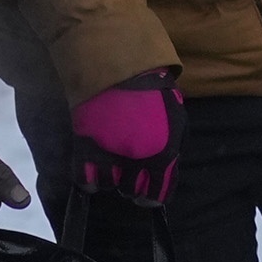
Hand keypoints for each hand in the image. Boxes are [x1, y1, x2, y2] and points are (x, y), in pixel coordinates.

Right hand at [72, 71, 181, 206]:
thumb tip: (167, 167)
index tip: (146, 191)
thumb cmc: (153, 91)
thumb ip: (172, 147)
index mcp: (164, 153)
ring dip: (110, 178)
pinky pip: (85, 179)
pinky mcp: (85, 148)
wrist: (118, 67)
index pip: (158, 194)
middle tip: (128, 169)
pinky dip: (88, 178)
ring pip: (109, 185)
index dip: (152, 194)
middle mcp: (138, 160)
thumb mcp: (176, 119)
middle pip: (132, 191)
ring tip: (110, 163)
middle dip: (131, 183)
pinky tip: (92, 167)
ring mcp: (110, 155)